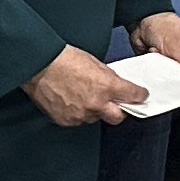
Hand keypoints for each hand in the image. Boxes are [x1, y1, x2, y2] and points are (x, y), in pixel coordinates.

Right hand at [24, 44, 143, 126]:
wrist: (39, 65)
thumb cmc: (64, 59)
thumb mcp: (95, 63)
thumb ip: (109, 78)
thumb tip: (117, 86)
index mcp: (107, 87)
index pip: (134, 96)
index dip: (139, 95)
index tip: (140, 95)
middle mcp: (96, 104)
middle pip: (118, 117)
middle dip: (119, 111)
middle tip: (115, 103)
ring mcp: (81, 115)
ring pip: (96, 118)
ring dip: (95, 110)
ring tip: (83, 96)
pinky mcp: (67, 121)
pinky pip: (78, 120)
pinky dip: (78, 113)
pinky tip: (71, 101)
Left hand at [131, 12, 179, 71]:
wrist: (141, 23)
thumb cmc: (162, 25)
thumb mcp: (176, 42)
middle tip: (178, 72)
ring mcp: (177, 60)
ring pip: (178, 74)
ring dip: (170, 70)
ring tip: (163, 59)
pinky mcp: (165, 64)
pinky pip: (165, 72)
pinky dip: (160, 68)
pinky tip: (156, 58)